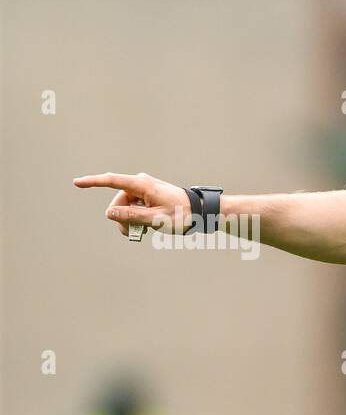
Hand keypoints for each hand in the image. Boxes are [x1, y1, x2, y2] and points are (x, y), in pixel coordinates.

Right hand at [73, 172, 189, 236]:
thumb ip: (131, 216)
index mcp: (141, 184)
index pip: (111, 181)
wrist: (200, 211)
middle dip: (121, 218)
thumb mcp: (155, 219)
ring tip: (144, 232)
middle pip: (118, 202)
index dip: (93, 182)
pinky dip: (135, 218)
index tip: (76, 183)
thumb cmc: (181, 214)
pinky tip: (145, 227)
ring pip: (124, 207)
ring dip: (129, 220)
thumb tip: (109, 213)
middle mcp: (140, 183)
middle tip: (135, 233)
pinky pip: (133, 207)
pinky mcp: (147, 197)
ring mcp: (144, 190)